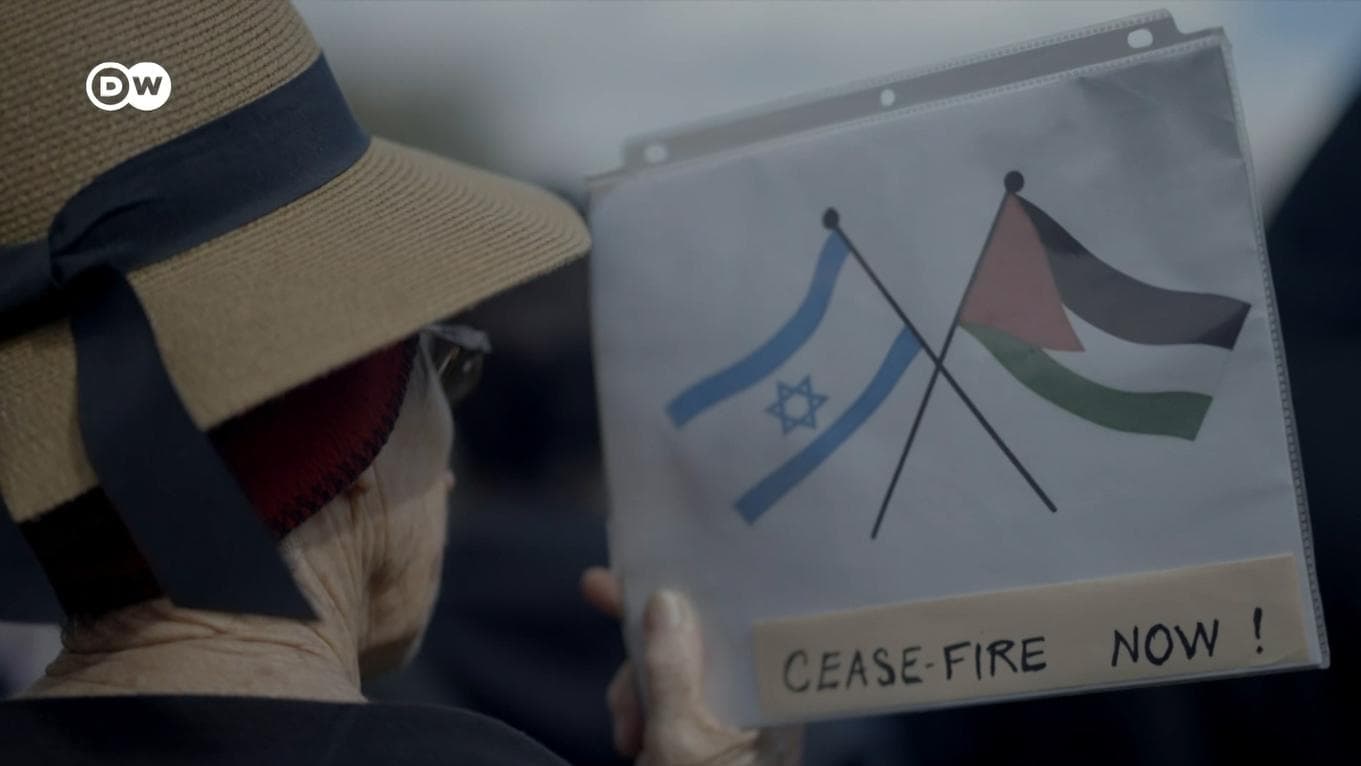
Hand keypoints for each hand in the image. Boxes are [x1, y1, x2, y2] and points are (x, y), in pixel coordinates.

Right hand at [581, 567, 802, 764]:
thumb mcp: (682, 741)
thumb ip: (673, 670)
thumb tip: (666, 601)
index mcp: (770, 690)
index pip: (728, 616)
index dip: (678, 590)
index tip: (620, 573)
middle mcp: (757, 698)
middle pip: (692, 641)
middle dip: (643, 657)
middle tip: (610, 671)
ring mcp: (733, 721)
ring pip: (672, 673)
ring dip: (637, 696)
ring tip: (628, 739)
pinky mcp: (709, 742)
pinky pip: (669, 704)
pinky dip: (643, 716)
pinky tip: (633, 744)